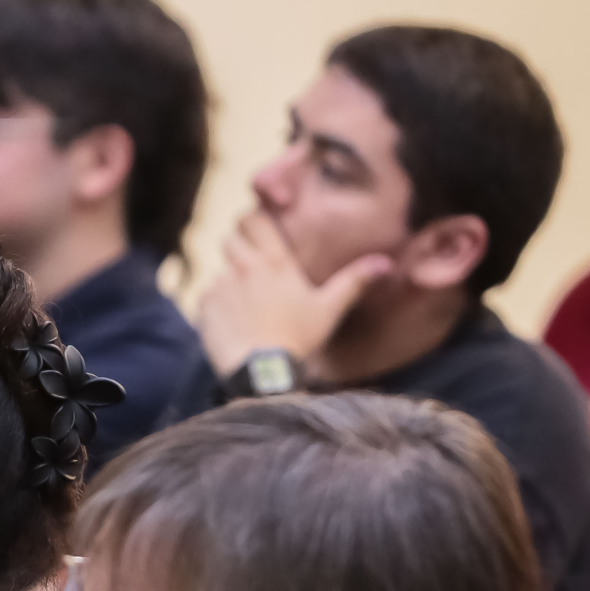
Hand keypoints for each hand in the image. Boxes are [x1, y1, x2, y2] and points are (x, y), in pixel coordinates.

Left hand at [195, 210, 392, 375]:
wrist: (262, 370)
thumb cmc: (299, 338)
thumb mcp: (330, 309)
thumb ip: (354, 282)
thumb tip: (385, 264)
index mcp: (275, 262)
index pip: (254, 220)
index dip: (253, 220)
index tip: (259, 228)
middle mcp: (244, 267)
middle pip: (230, 237)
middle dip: (238, 244)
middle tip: (250, 262)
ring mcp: (221, 285)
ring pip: (220, 269)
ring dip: (229, 279)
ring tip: (245, 302)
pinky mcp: (204, 306)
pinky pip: (207, 295)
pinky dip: (216, 304)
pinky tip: (232, 321)